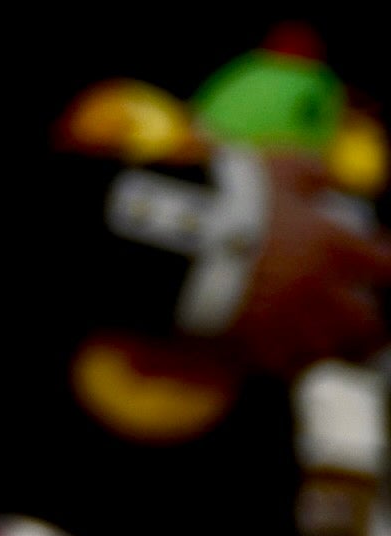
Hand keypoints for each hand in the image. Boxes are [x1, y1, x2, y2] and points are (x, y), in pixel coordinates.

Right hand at [223, 153, 390, 376]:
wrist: (167, 238)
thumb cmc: (227, 197)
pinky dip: (284, 360)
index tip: (377, 263)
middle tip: (362, 319)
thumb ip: (313, 172)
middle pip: (366, 327)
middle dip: (370, 326)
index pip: (389, 269)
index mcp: (332, 249)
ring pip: (326, 353)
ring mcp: (284, 326)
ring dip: (328, 346)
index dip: (388, 267)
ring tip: (318, 339)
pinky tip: (276, 349)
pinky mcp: (247, 350)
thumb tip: (333, 178)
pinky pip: (278, 367)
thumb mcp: (276, 168)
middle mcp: (318, 294)